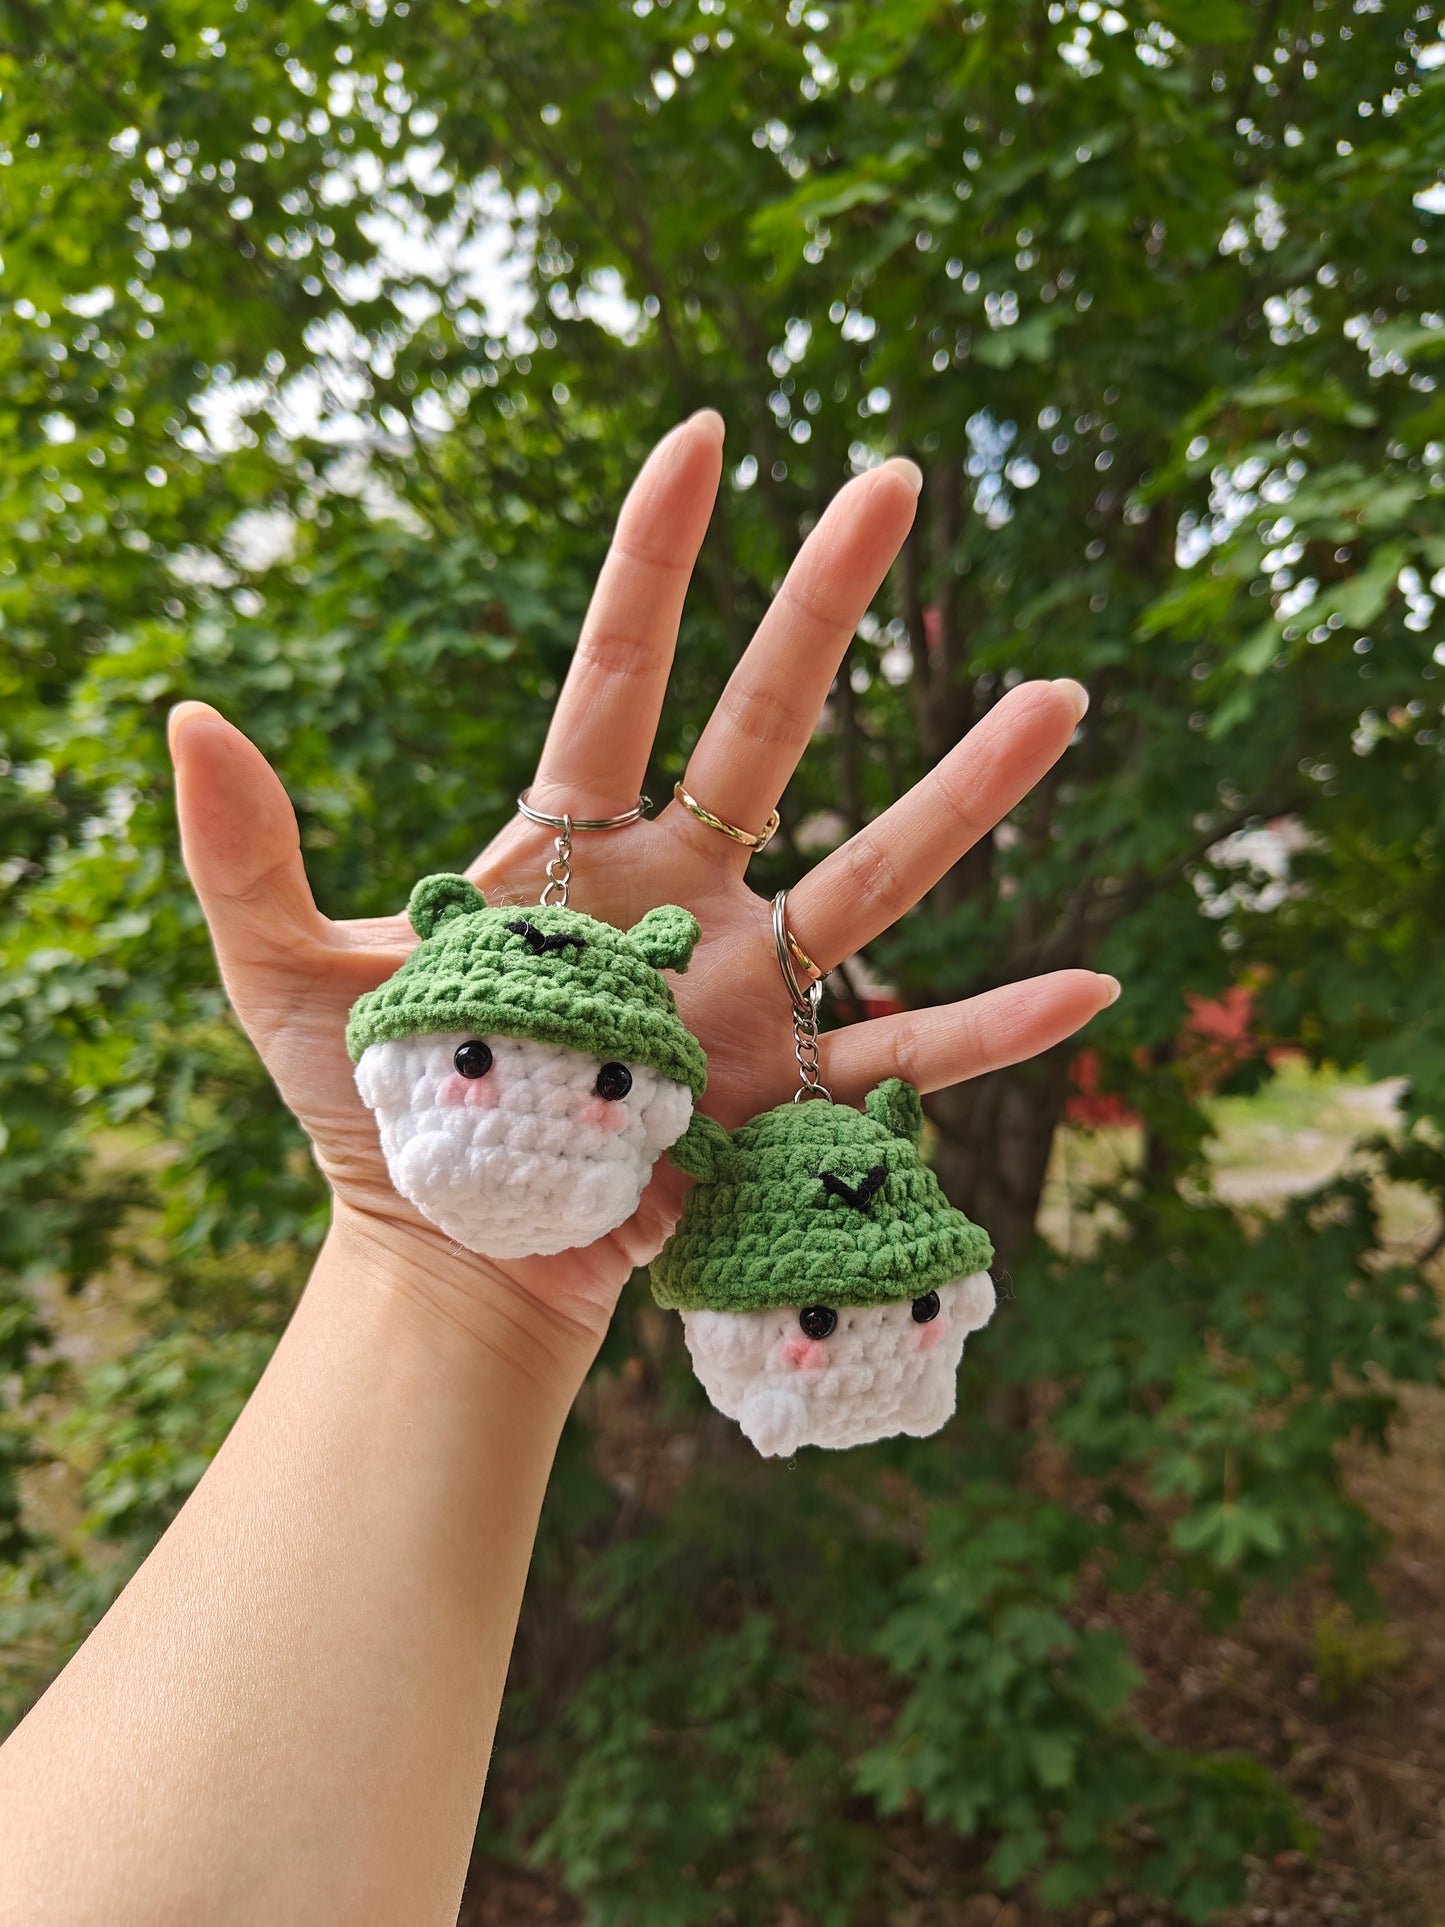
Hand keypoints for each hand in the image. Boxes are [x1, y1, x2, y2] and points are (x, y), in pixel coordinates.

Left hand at [169, 410, 1113, 1358]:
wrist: (455, 1261)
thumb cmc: (378, 1117)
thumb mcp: (285, 980)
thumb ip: (243, 855)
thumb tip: (185, 713)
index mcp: (572, 850)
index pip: (621, 673)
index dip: (656, 557)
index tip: (704, 434)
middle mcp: (680, 894)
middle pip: (771, 730)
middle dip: (826, 603)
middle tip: (899, 477)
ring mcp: (748, 989)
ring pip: (877, 871)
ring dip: (968, 789)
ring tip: (1062, 697)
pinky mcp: (788, 1094)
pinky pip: (910, 1054)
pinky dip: (999, 1028)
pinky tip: (1096, 981)